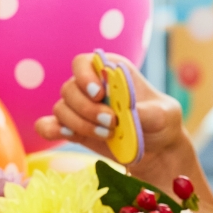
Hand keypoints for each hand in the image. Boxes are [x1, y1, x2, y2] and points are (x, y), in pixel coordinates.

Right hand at [36, 54, 188, 166]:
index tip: (99, 94)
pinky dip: (51, 130)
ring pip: (61, 109)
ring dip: (80, 124)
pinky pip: (49, 125)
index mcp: (110, 71)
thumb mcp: (163, 115)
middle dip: (86, 109)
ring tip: (107, 134)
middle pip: (69, 89)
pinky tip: (66, 135)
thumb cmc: (161, 122)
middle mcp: (90, 86)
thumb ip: (145, 112)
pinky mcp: (74, 130)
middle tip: (111, 123)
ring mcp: (80, 109)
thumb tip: (123, 113)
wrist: (156, 149)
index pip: (82, 63)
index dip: (84, 76)